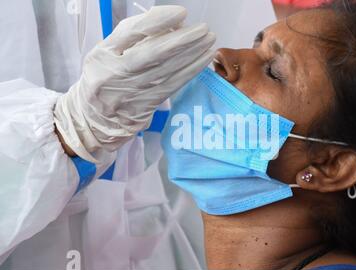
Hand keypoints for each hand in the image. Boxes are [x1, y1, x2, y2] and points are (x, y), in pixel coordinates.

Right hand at [54, 5, 215, 162]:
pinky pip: (172, 86)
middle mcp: (115, 74)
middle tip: (204, 29)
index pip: (130, 33)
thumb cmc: (103, 77)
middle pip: (153, 54)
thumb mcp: (106, 52)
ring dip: (192, 55)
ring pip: (167, 71)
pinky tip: (204, 60)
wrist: (93, 119)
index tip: (181, 13)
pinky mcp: (145, 106)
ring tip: (210, 41)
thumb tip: (169, 23)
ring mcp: (131, 93)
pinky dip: (190, 71)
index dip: (158, 21)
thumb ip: (132, 36)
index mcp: (102, 54)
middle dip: (182, 40)